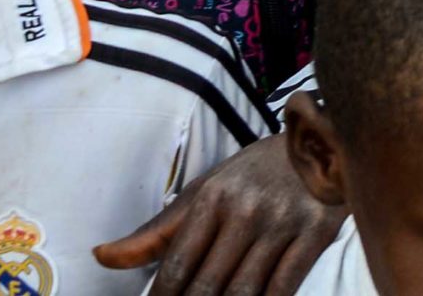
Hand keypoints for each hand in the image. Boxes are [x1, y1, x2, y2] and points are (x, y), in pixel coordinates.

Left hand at [94, 134, 343, 295]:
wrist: (322, 141)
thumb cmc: (253, 173)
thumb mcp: (204, 191)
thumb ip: (156, 232)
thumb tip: (100, 256)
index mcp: (212, 196)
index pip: (178, 263)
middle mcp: (244, 209)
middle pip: (208, 283)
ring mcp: (282, 223)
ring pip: (245, 291)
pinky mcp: (316, 233)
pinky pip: (285, 286)